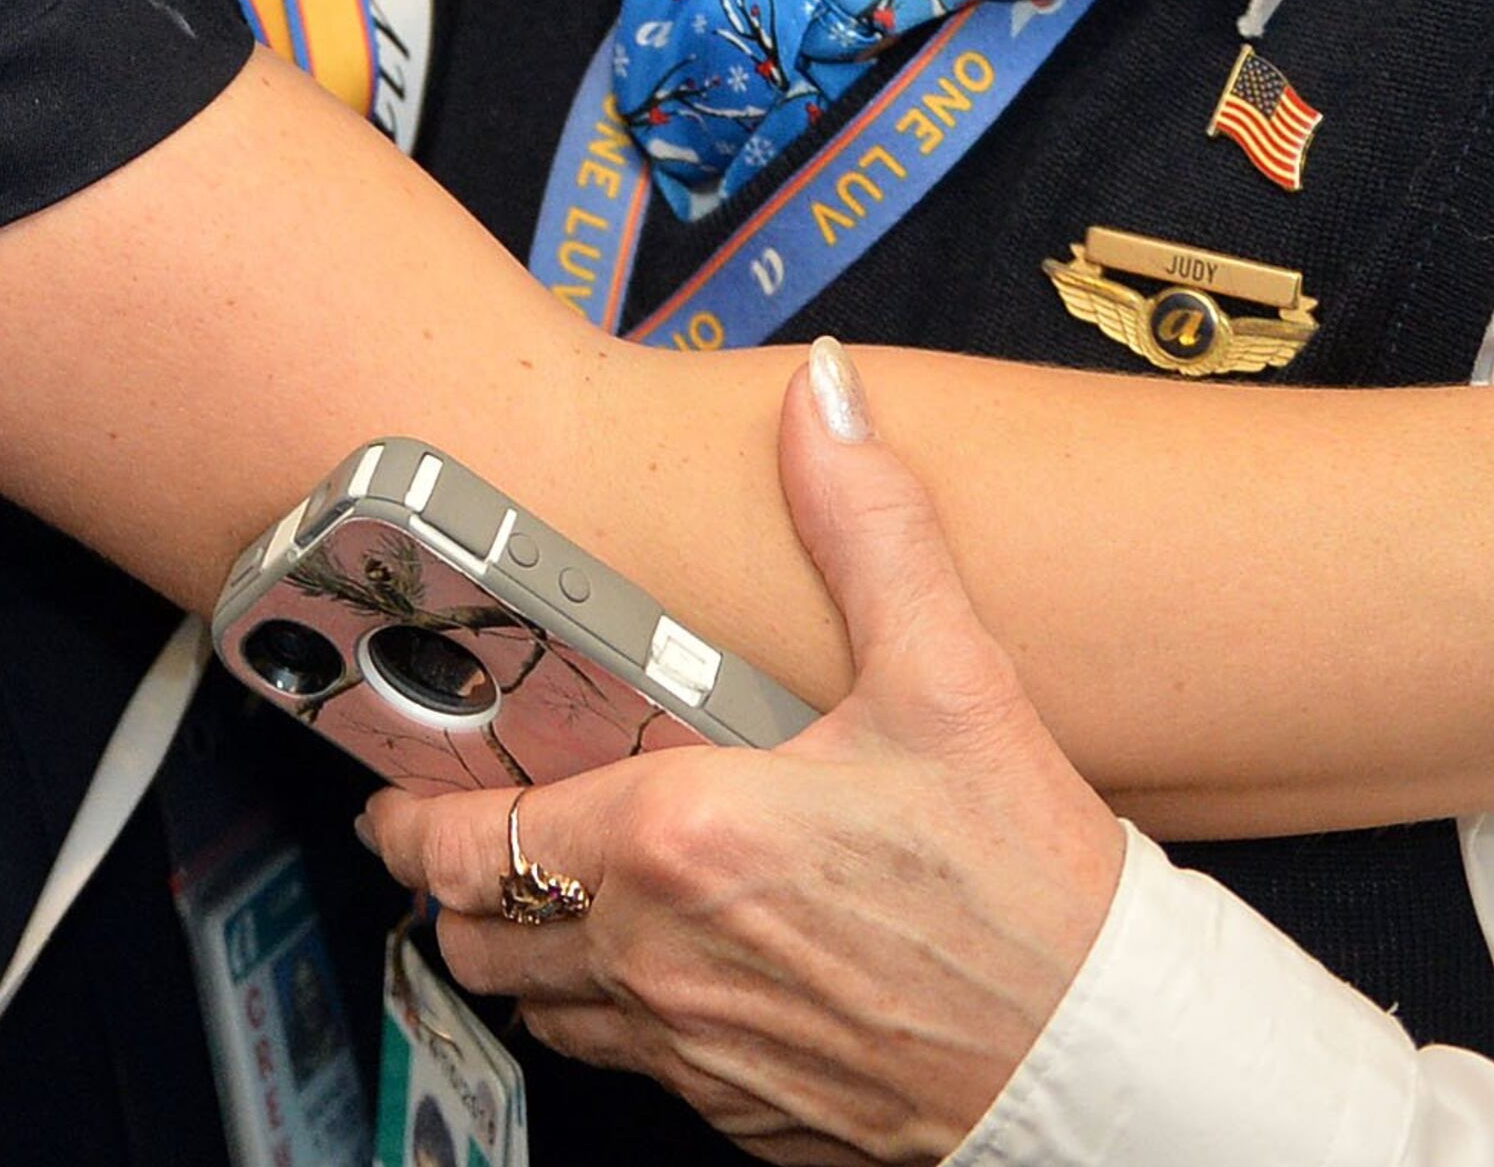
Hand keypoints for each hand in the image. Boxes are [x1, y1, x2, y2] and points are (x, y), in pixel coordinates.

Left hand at [364, 341, 1124, 1166]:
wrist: (1096, 1055)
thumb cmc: (1022, 882)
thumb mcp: (947, 674)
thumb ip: (866, 523)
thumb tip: (826, 398)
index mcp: (680, 839)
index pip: (472, 842)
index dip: (410, 819)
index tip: (397, 791)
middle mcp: (661, 958)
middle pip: (480, 937)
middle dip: (459, 885)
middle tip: (472, 830)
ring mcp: (696, 1050)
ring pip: (540, 1012)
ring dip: (527, 954)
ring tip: (553, 891)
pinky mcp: (743, 1115)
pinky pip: (630, 1068)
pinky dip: (615, 1017)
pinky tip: (668, 959)